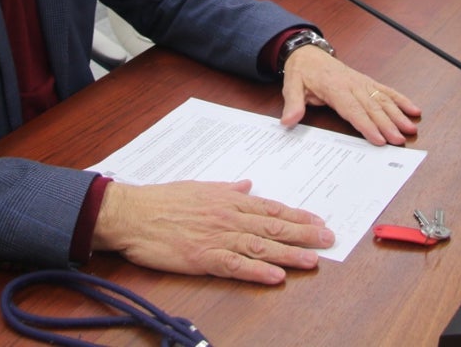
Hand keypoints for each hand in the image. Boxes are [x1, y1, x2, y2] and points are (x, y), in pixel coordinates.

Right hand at [91, 180, 333, 284]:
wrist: (132, 213)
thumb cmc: (162, 199)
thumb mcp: (199, 186)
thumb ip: (226, 188)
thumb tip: (246, 185)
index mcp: (228, 199)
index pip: (270, 207)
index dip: (296, 215)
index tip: (317, 220)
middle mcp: (228, 216)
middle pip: (272, 226)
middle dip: (303, 234)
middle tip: (328, 239)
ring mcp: (216, 237)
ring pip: (260, 246)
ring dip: (288, 254)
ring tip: (313, 260)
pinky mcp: (203, 257)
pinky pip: (235, 266)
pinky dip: (256, 271)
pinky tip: (275, 276)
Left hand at [279, 45, 420, 145]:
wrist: (308, 53)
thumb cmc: (302, 71)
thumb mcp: (291, 86)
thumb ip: (293, 104)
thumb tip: (288, 121)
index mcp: (334, 87)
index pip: (352, 109)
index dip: (366, 125)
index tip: (378, 139)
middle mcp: (352, 84)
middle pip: (372, 107)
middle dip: (387, 124)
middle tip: (399, 140)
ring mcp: (361, 82)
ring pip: (383, 99)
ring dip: (398, 114)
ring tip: (411, 129)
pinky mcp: (367, 82)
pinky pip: (386, 90)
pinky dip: (401, 100)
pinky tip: (414, 110)